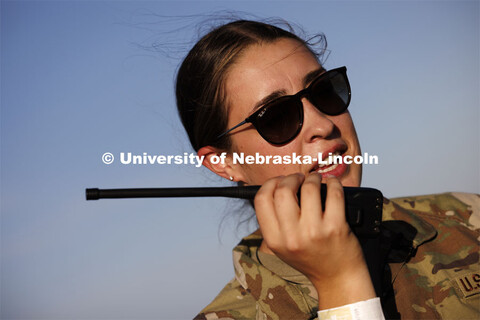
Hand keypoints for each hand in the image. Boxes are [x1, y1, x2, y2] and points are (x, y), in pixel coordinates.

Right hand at [254, 172, 375, 308]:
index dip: (270, 183)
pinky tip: (332, 184)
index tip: (280, 182)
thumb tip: (277, 185)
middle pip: (282, 190)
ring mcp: (314, 232)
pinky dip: (333, 183)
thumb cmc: (310, 257)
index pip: (262, 199)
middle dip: (291, 178)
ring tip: (315, 180)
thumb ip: (275, 220)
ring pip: (309, 188)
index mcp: (274, 240)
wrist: (337, 278)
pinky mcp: (336, 228)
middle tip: (299, 179)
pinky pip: (333, 194)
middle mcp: (292, 237)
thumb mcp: (282, 246)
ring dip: (313, 178)